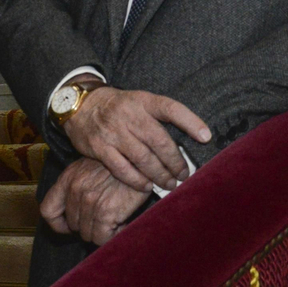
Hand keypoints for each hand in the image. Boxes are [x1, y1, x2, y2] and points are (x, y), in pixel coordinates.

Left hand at [40, 158, 148, 244]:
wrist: (142, 159)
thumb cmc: (120, 164)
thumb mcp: (91, 167)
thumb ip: (78, 186)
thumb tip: (74, 213)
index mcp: (68, 178)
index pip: (48, 211)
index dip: (58, 225)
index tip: (71, 227)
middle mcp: (75, 189)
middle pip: (72, 226)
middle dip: (89, 225)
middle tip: (106, 216)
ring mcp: (89, 201)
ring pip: (88, 235)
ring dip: (103, 230)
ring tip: (116, 217)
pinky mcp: (105, 211)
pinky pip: (102, 239)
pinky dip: (113, 236)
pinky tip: (122, 223)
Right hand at [60, 81, 209, 191]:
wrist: (81, 106)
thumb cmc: (118, 107)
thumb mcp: (139, 101)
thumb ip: (158, 117)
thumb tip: (190, 138)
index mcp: (143, 101)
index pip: (170, 108)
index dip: (190, 121)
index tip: (206, 137)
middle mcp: (129, 115)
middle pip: (159, 141)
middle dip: (175, 162)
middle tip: (184, 174)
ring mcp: (113, 132)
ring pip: (143, 158)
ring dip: (160, 175)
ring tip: (170, 183)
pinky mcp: (99, 148)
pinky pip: (122, 169)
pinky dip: (137, 180)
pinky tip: (147, 185)